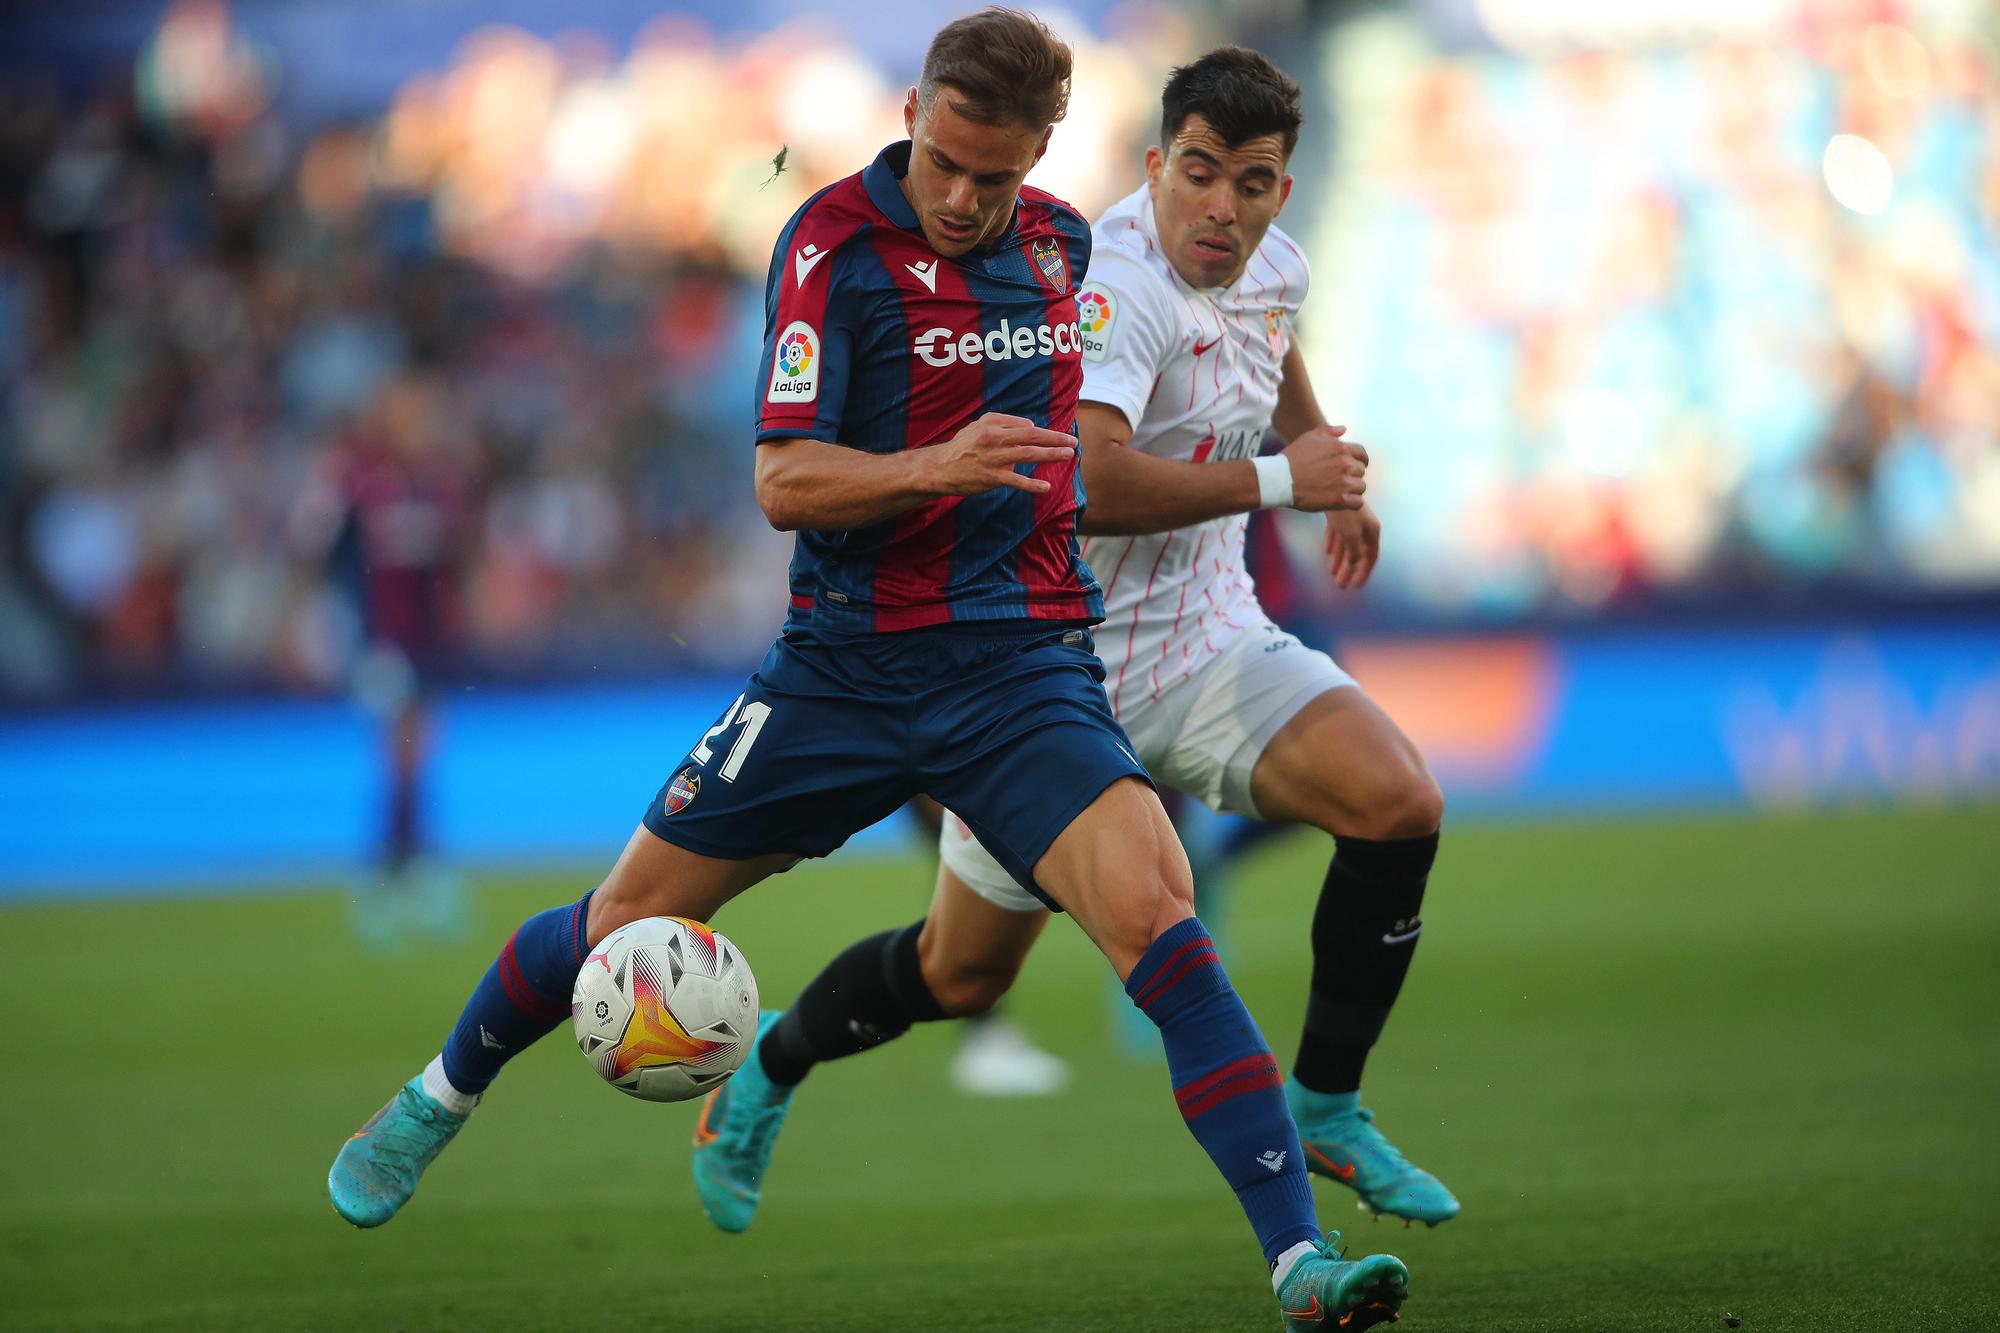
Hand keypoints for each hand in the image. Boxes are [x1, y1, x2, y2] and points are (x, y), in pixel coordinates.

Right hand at [922, 413, 1077, 496]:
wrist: (939, 469)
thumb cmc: (961, 447)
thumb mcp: (978, 426)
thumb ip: (1003, 422)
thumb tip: (1030, 425)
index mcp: (992, 424)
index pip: (1024, 426)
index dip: (1043, 432)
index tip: (1057, 437)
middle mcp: (994, 439)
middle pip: (1031, 436)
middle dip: (1055, 438)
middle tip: (1073, 441)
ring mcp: (993, 459)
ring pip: (1028, 454)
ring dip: (1051, 454)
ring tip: (1068, 454)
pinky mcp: (991, 478)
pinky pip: (1016, 481)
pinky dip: (1032, 484)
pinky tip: (1046, 487)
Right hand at [1281, 425, 1367, 511]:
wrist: (1279, 479)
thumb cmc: (1292, 458)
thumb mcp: (1309, 437)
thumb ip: (1329, 431)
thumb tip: (1343, 429)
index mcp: (1341, 448)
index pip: (1362, 454)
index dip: (1358, 460)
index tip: (1353, 466)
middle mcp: (1346, 464)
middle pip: (1361, 470)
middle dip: (1352, 474)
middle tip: (1338, 479)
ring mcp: (1344, 482)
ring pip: (1361, 487)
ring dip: (1352, 489)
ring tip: (1339, 491)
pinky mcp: (1340, 500)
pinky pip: (1358, 502)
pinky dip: (1352, 503)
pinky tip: (1342, 501)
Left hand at [1324, 502, 1379, 588]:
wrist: (1332, 487)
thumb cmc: (1346, 513)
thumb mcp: (1352, 536)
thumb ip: (1355, 552)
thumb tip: (1355, 563)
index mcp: (1371, 531)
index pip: (1371, 556)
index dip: (1364, 572)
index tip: (1356, 585)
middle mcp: (1363, 526)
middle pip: (1357, 553)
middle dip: (1348, 569)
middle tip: (1340, 584)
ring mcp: (1351, 519)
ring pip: (1346, 544)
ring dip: (1340, 559)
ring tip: (1332, 572)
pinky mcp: (1339, 514)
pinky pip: (1337, 533)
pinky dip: (1333, 543)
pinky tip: (1327, 552)